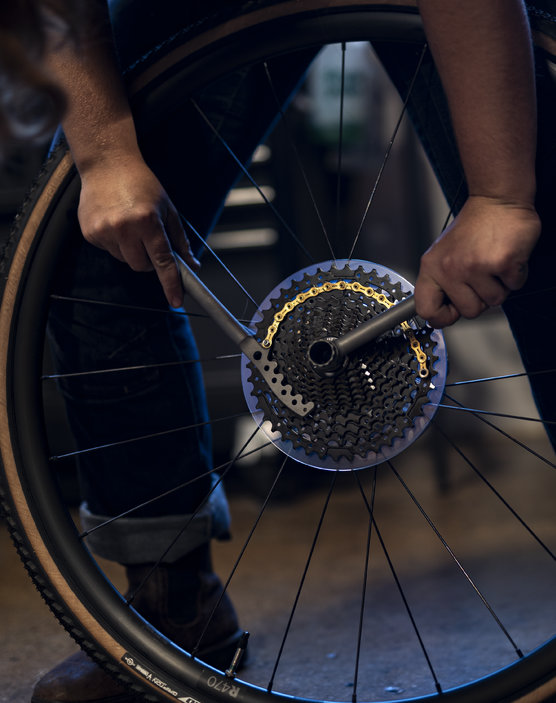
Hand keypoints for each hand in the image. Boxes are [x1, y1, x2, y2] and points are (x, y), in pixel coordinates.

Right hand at [77, 154, 199, 307]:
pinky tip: (116, 223)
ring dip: (132, 251)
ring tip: (130, 225)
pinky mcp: (90, 233)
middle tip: (150, 241)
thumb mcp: (167, 209)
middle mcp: (124, 228)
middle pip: (142, 267)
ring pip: (125, 260)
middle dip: (150, 261)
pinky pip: (109, 251)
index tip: (176, 301)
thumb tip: (191, 265)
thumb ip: (179, 239)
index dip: (171, 283)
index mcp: (148, 221)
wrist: (107, 164)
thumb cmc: (142, 184)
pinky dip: (116, 243)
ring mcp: (104, 231)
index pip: (163, 262)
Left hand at [414, 196, 540, 327]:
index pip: (426, 309)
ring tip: (493, 262)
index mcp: (432, 267)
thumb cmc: (473, 228)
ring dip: (500, 285)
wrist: (496, 200)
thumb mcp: (443, 254)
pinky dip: (515, 275)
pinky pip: (514, 286)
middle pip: (470, 311)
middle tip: (482, 275)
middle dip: (481, 298)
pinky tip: (507, 256)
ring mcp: (475, 266)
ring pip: (494, 301)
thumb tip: (440, 315)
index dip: (442, 317)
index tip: (452, 311)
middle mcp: (450, 268)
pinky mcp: (502, 262)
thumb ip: (442, 284)